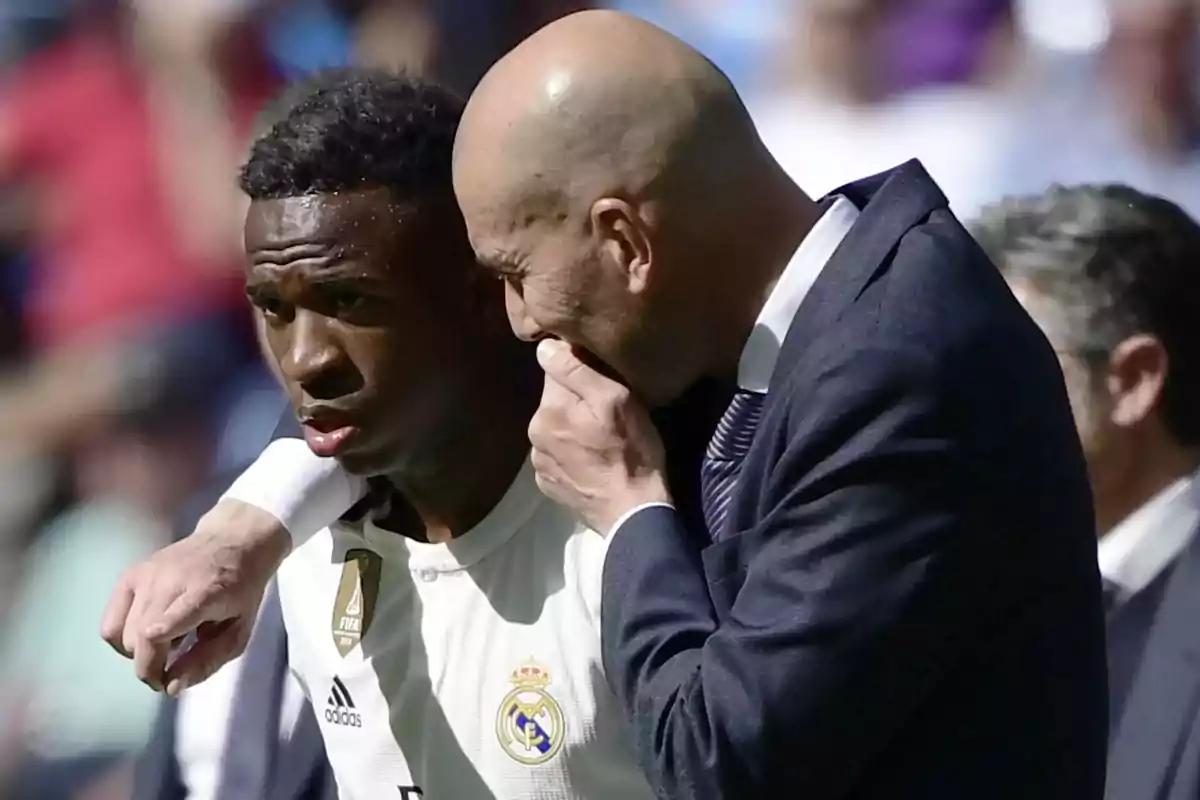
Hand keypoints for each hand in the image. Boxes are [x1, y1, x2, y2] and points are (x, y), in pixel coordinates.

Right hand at [100, 499, 290, 695]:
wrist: (233, 541)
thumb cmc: (241, 591)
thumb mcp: (239, 629)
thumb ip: (209, 659)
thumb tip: (171, 688)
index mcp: (206, 590)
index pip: (171, 617)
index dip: (160, 642)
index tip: (159, 662)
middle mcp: (170, 579)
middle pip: (140, 636)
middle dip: (150, 668)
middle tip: (168, 672)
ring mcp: (146, 575)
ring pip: (122, 634)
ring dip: (140, 653)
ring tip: (167, 644)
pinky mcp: (130, 575)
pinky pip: (110, 623)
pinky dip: (122, 639)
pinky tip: (146, 635)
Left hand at [528, 340, 670, 532]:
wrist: (632, 513)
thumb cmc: (631, 452)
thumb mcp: (615, 400)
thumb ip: (576, 370)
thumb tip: (543, 346)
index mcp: (548, 409)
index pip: (557, 370)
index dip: (582, 372)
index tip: (604, 384)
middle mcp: (535, 433)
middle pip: (555, 401)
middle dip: (577, 402)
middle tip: (608, 416)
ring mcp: (539, 462)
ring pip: (555, 428)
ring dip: (573, 428)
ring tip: (602, 441)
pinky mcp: (548, 484)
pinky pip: (557, 456)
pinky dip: (571, 454)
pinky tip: (593, 462)